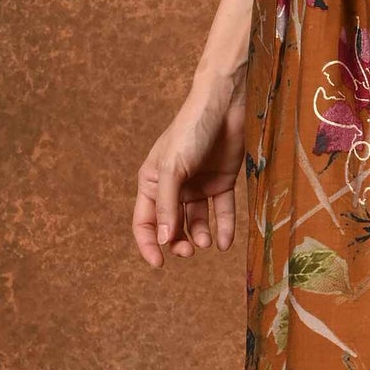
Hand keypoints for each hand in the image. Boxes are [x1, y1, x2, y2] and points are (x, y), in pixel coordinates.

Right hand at [133, 72, 243, 267]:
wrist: (225, 106)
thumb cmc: (191, 130)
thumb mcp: (173, 168)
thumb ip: (167, 205)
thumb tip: (162, 240)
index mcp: (152, 181)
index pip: (144, 221)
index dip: (148, 244)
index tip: (160, 263)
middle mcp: (173, 187)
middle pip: (171, 226)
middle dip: (178, 242)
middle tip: (191, 251)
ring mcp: (197, 186)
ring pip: (196, 222)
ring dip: (200, 236)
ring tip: (208, 242)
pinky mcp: (221, 183)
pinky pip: (220, 212)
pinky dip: (224, 228)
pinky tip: (225, 242)